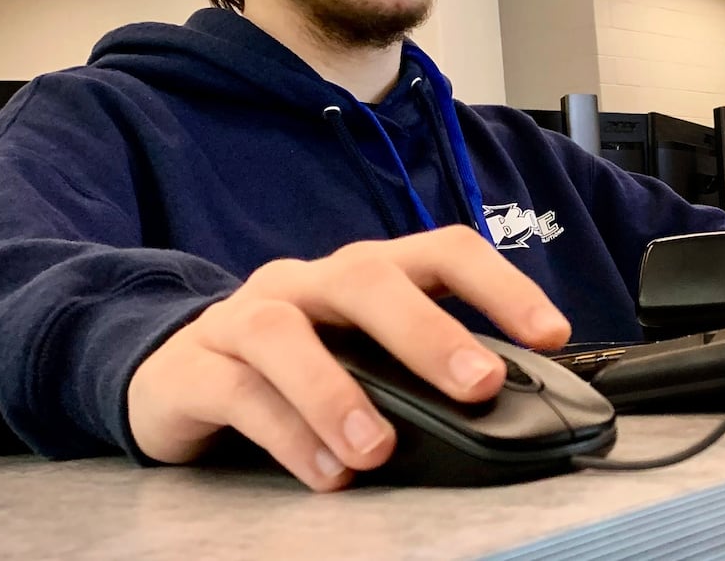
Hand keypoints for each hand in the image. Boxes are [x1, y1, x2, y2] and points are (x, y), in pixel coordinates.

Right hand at [126, 226, 570, 491]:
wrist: (172, 374)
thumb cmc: (291, 366)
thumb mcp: (362, 355)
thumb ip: (419, 370)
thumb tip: (503, 407)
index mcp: (365, 273)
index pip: (441, 252)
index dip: (500, 285)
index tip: (551, 332)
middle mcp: (308, 282)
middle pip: (367, 278)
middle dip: (429, 332)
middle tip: (479, 386)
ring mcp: (245, 318)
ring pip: (285, 331)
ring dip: (338, 392)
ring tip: (378, 450)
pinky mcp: (195, 369)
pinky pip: (238, 392)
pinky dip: (287, 433)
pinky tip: (325, 472)